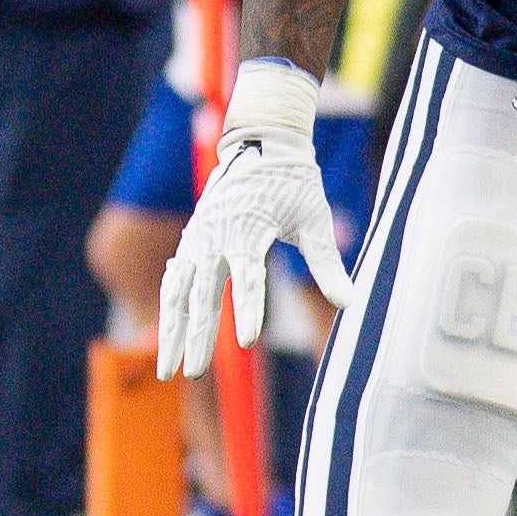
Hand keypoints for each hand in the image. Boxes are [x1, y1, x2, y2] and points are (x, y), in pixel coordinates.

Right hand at [157, 108, 354, 374]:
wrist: (262, 141)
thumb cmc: (294, 182)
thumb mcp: (315, 218)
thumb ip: (327, 264)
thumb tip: (350, 302)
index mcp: (249, 229)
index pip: (247, 279)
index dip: (247, 310)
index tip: (246, 341)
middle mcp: (216, 236)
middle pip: (202, 295)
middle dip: (196, 337)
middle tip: (193, 374)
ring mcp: (199, 237)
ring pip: (177, 292)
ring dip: (170, 330)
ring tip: (166, 369)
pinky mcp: (192, 238)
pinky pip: (174, 278)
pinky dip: (169, 307)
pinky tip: (166, 334)